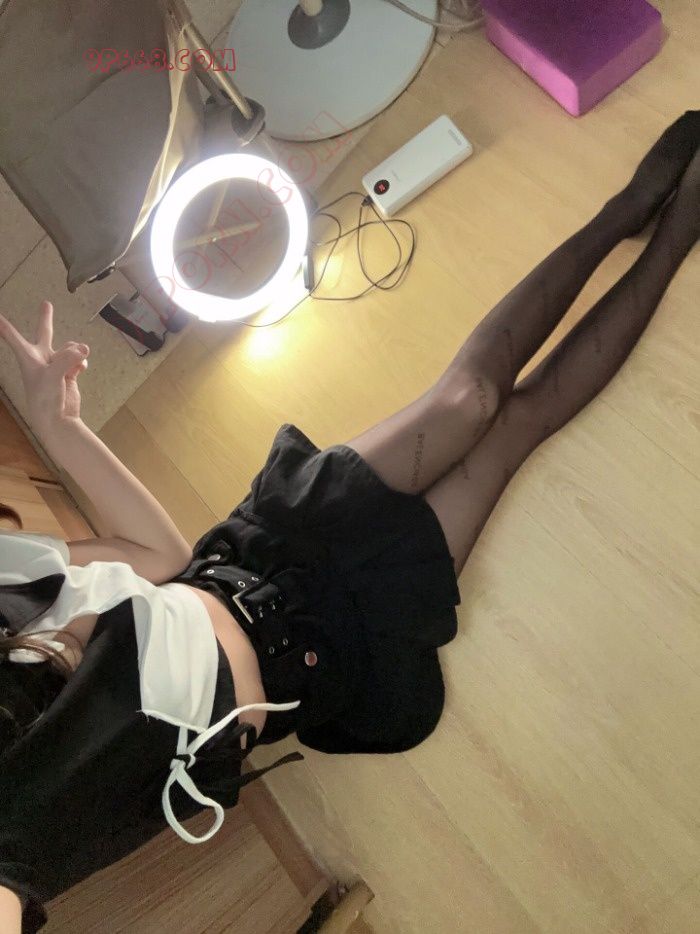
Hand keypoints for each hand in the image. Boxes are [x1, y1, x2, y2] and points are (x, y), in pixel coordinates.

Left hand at [0, 301, 88, 437]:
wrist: (58, 419)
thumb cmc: (45, 398)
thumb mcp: (53, 375)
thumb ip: (68, 358)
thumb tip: (84, 349)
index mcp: (29, 358)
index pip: (13, 338)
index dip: (5, 327)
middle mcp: (41, 358)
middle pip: (44, 333)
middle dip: (46, 319)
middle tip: (46, 303)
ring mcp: (56, 365)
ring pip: (69, 347)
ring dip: (75, 352)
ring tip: (78, 363)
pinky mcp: (69, 373)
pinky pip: (79, 359)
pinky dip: (82, 363)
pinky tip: (82, 370)